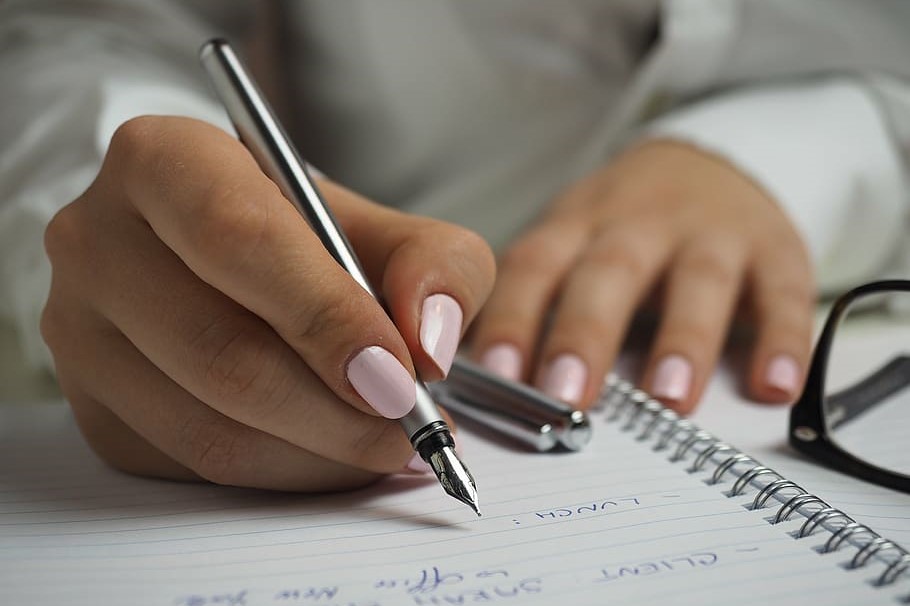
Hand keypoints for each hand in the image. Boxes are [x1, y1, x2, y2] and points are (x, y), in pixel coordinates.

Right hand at [41, 116, 494, 490]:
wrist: (238, 266)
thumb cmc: (313, 239)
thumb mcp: (391, 228)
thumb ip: (436, 266)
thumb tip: (429, 344)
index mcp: (164, 161)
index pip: (240, 241)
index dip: (327, 317)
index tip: (400, 375)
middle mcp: (99, 241)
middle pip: (222, 351)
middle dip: (337, 410)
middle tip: (411, 428)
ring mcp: (80, 331)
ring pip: (208, 427)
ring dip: (319, 454)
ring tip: (387, 444)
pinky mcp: (93, 407)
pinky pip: (194, 467)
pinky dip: (284, 473)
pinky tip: (331, 451)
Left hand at [470, 140, 813, 411]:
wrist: (709, 163)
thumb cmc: (623, 226)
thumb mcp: (571, 242)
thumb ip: (536, 302)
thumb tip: (482, 383)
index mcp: (578, 225)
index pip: (535, 267)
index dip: (514, 318)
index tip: (497, 375)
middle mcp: (641, 224)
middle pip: (610, 272)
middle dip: (586, 333)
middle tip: (567, 395)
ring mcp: (711, 233)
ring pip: (698, 281)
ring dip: (683, 339)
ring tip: (669, 399)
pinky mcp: (775, 249)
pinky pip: (784, 293)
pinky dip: (782, 339)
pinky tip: (774, 386)